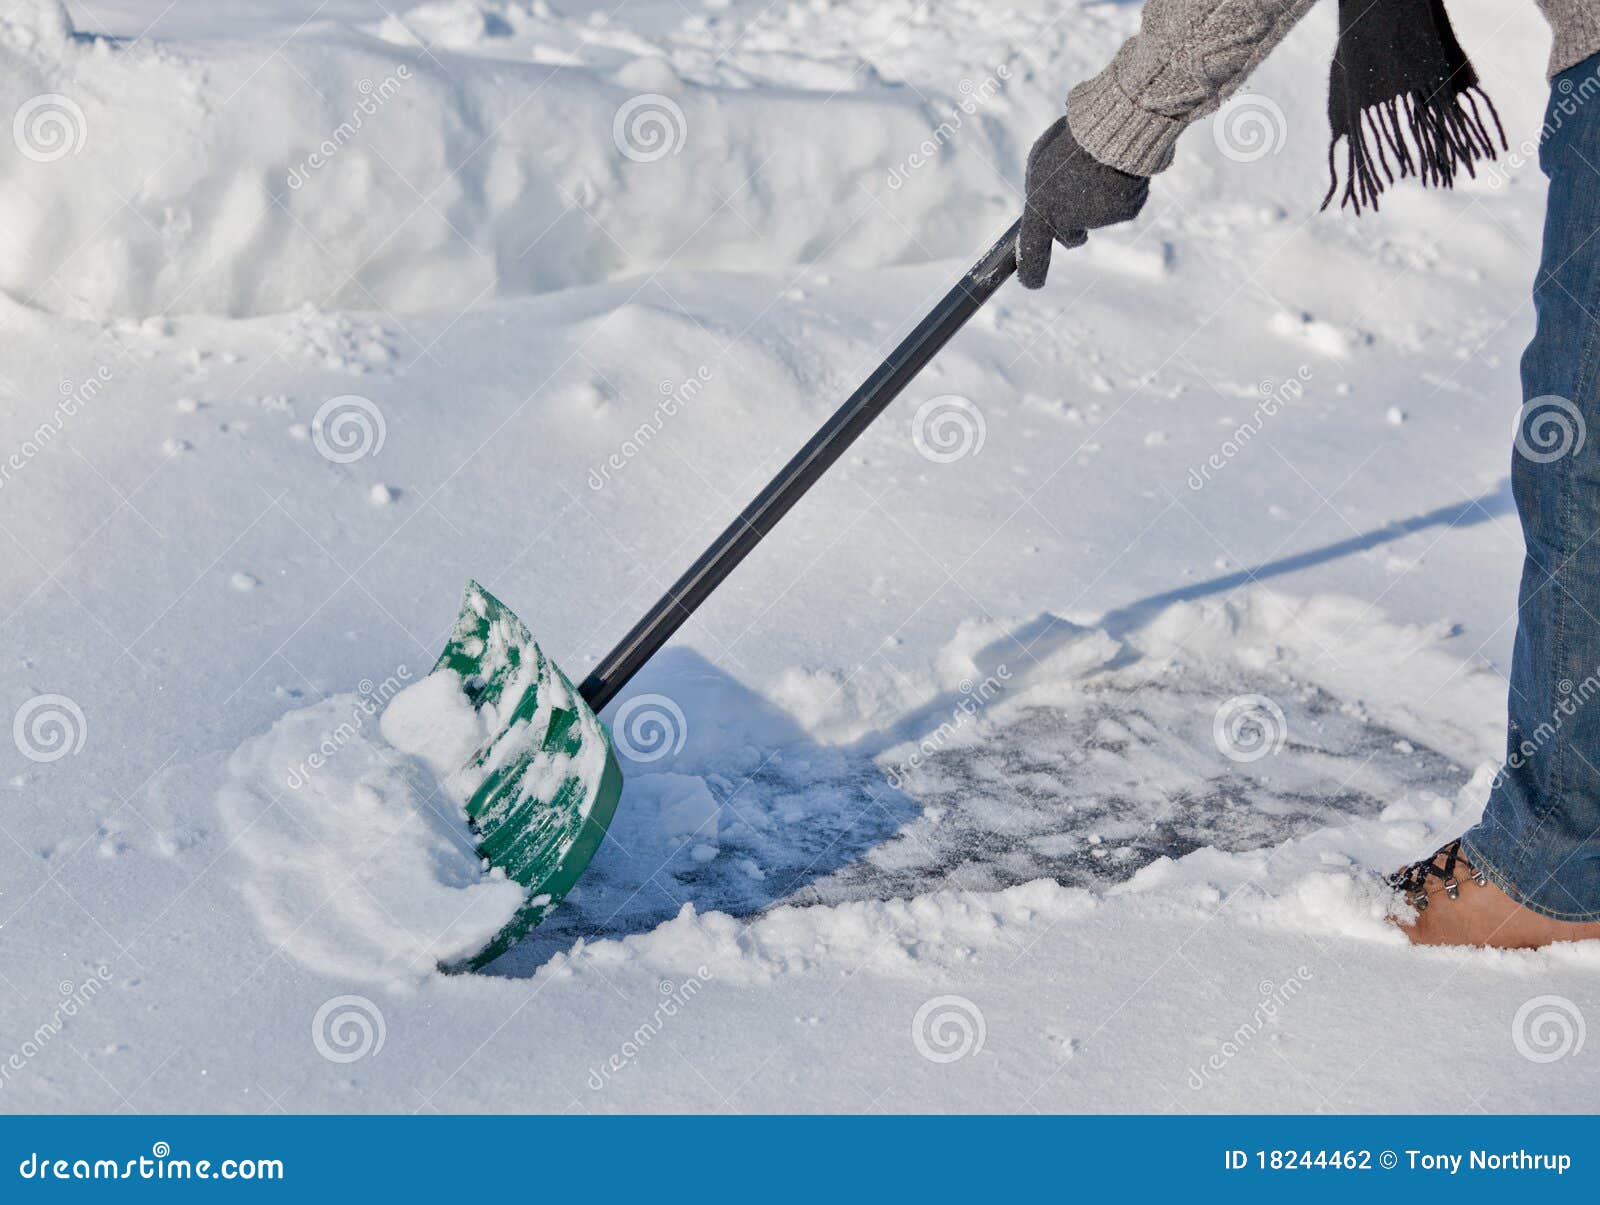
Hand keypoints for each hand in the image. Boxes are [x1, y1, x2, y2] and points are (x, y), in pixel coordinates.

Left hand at [1017, 116, 1149, 287]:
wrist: (1115, 126)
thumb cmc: (1071, 138)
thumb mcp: (1040, 159)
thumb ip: (1039, 188)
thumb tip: (1046, 204)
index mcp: (1041, 209)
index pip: (1033, 252)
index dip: (1031, 271)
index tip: (1032, 284)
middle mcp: (1068, 222)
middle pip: (1070, 238)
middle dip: (1072, 224)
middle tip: (1075, 195)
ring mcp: (1098, 221)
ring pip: (1095, 219)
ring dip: (1096, 200)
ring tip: (1097, 166)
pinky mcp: (1124, 214)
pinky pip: (1119, 207)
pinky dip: (1119, 192)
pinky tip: (1117, 170)